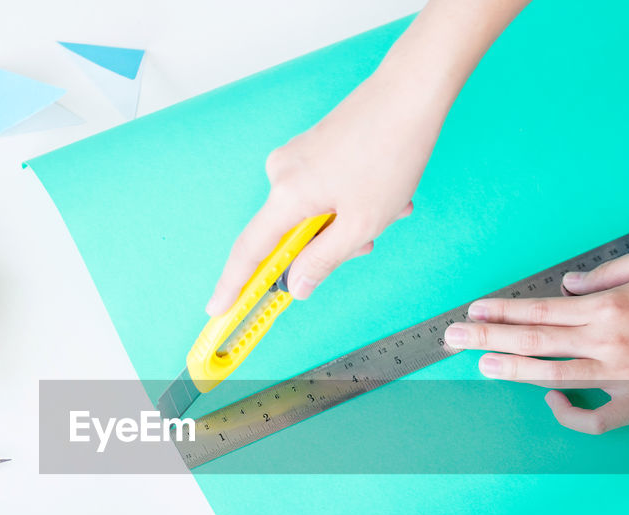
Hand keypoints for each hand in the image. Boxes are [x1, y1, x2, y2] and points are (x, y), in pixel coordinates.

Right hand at [204, 67, 435, 314]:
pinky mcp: (314, 148)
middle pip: (292, 234)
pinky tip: (386, 191)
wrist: (411, 92)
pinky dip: (354, 201)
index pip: (250, 251)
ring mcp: (298, 157)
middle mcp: (283, 173)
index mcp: (287, 194)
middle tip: (368, 241)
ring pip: (315, 214)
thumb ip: (323, 261)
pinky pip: (325, 191)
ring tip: (390, 207)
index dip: (233, 285)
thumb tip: (297, 286)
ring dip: (351, 221)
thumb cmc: (390, 152)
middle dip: (331, 245)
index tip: (218, 308)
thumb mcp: (360, 224)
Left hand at [441, 246, 628, 433]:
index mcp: (607, 308)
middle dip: (489, 338)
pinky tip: (549, 402)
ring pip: (553, 376)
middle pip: (535, 340)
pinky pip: (595, 419)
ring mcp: (619, 376)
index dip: (502, 311)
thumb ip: (607, 272)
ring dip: (512, 371)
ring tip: (482, 366)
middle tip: (453, 338)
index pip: (541, 309)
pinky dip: (568, 415)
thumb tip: (569, 284)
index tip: (473, 311)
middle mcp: (606, 342)